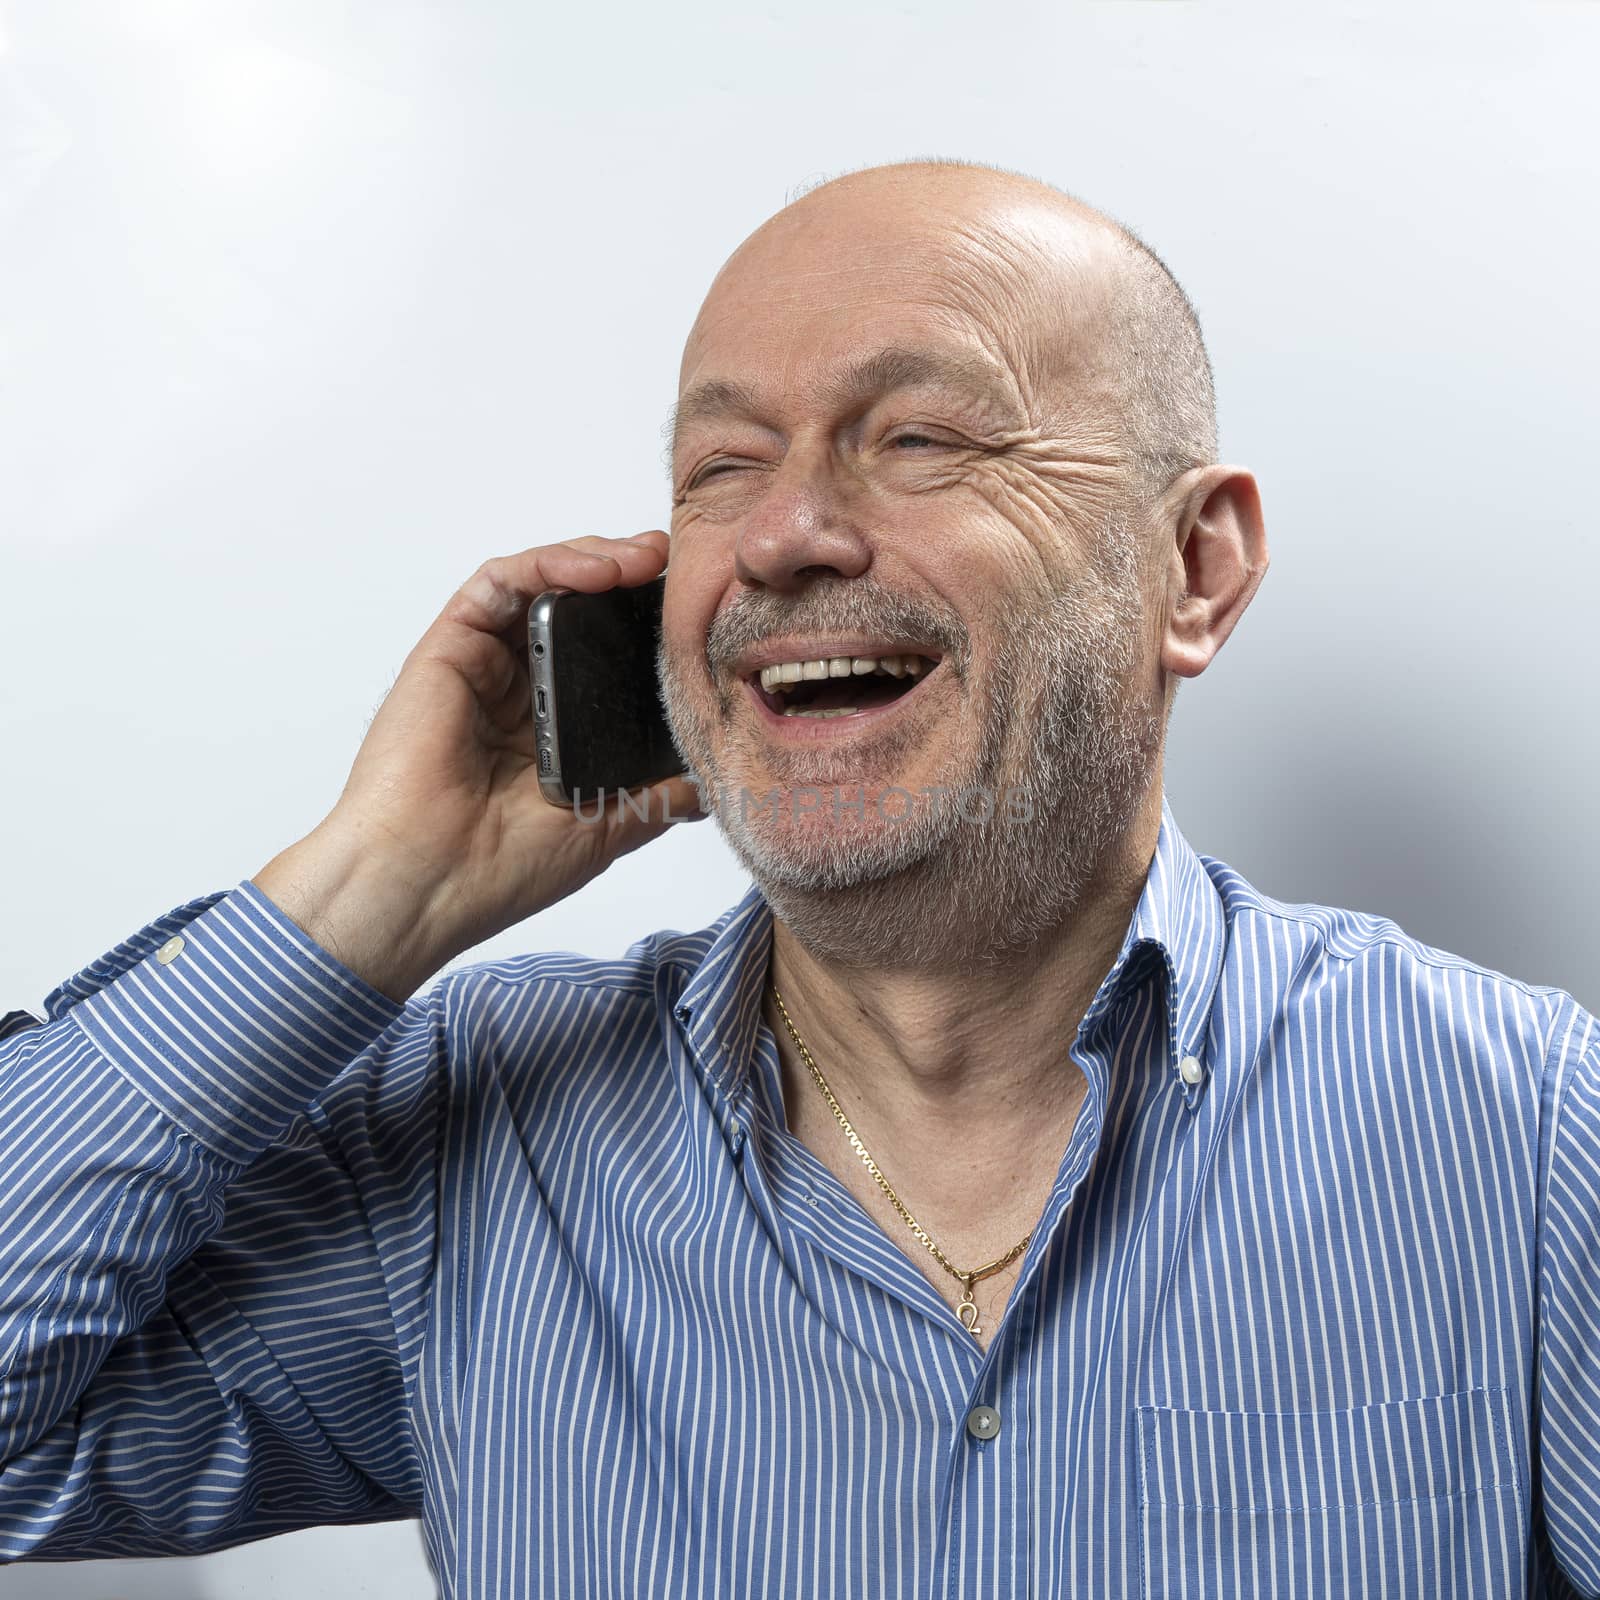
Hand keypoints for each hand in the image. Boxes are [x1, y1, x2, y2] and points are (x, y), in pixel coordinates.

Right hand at [252, 531, 702, 999]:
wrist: (428, 887)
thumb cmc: (497, 870)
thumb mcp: (604, 830)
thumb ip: (654, 798)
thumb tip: (708, 785)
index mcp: (550, 732)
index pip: (603, 658)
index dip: (646, 630)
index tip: (695, 615)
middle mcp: (515, 693)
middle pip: (575, 611)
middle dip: (629, 581)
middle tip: (679, 568)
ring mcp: (482, 668)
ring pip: (540, 586)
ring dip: (595, 559)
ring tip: (646, 559)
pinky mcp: (448, 650)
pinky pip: (498, 584)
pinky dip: (548, 566)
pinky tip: (597, 572)